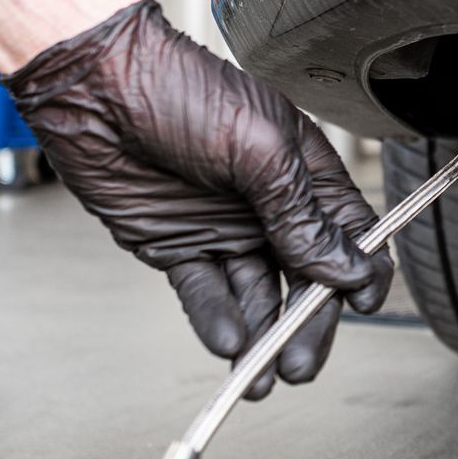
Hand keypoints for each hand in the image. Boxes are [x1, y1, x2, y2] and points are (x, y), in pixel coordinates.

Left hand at [5, 0, 392, 396]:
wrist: (94, 86)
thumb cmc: (179, 89)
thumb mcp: (259, 148)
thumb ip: (301, 214)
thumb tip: (346, 267)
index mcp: (301, 171)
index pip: (349, 233)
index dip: (361, 272)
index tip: (363, 307)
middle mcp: (267, 205)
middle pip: (305, 279)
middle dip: (307, 324)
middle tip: (300, 363)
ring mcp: (222, 228)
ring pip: (256, 296)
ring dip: (262, 336)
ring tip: (262, 373)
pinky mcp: (176, 246)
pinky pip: (205, 293)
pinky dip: (217, 319)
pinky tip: (227, 340)